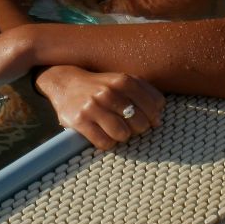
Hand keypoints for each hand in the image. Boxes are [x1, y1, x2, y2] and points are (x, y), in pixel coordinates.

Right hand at [36, 66, 165, 149]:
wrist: (66, 83)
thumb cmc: (100, 85)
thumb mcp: (122, 81)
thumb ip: (143, 94)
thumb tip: (159, 120)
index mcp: (123, 80)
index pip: (154, 105)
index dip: (154, 116)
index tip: (149, 118)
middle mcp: (109, 92)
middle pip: (140, 122)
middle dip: (138, 128)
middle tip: (130, 126)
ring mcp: (94, 106)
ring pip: (123, 134)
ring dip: (122, 136)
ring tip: (115, 130)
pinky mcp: (80, 120)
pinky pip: (104, 142)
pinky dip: (107, 143)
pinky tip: (103, 134)